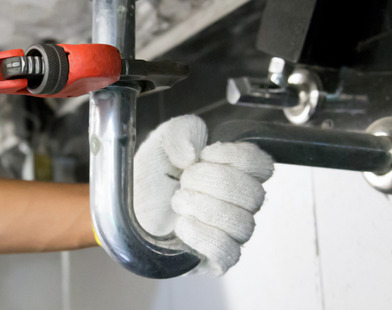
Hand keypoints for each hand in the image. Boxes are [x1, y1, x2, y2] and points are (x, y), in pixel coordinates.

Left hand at [134, 115, 273, 275]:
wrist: (128, 207)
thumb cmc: (152, 176)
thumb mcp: (163, 140)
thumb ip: (182, 131)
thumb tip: (192, 154)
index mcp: (236, 172)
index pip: (262, 166)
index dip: (235, 157)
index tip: (204, 154)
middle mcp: (240, 204)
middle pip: (254, 195)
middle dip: (214, 181)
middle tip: (184, 179)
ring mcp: (230, 234)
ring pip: (242, 224)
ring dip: (204, 207)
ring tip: (178, 200)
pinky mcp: (215, 260)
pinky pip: (227, 253)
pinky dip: (203, 235)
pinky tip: (182, 224)